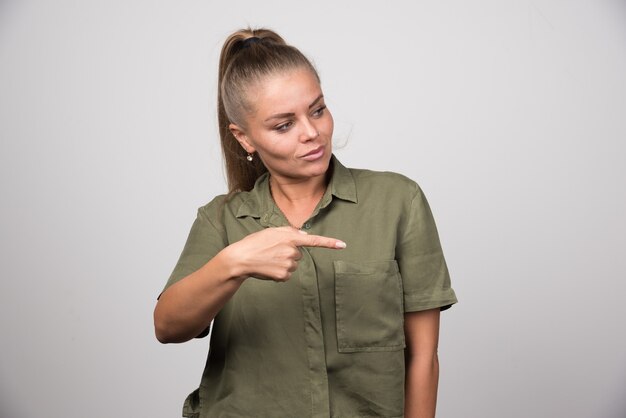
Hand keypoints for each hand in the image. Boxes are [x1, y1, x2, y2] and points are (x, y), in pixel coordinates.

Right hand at [225, 226, 345, 281]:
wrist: (241, 258)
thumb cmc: (255, 243)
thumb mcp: (272, 231)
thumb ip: (290, 232)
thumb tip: (305, 237)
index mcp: (290, 237)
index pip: (314, 240)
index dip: (330, 243)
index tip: (343, 245)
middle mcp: (292, 250)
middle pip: (299, 254)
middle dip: (289, 252)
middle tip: (272, 251)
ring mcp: (288, 264)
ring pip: (293, 264)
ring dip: (284, 262)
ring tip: (269, 259)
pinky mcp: (283, 275)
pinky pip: (287, 274)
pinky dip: (279, 272)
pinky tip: (269, 268)